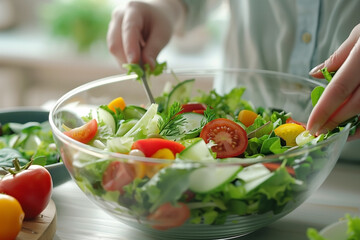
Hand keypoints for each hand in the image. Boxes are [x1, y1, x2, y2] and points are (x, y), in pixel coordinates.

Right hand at [107, 0, 184, 68]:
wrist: (155, 15)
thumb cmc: (160, 22)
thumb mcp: (163, 34)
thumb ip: (154, 50)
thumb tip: (148, 68)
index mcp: (134, 9)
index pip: (129, 29)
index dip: (130, 48)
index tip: (134, 64)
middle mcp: (119, 16)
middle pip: (115, 42)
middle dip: (127, 60)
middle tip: (141, 73)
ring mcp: (113, 26)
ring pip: (114, 49)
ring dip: (127, 62)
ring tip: (142, 66)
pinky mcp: (113, 36)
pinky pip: (116, 52)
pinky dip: (126, 60)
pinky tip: (137, 62)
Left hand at [307, 24, 359, 139]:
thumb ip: (338, 57)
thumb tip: (315, 74)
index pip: (339, 88)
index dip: (323, 110)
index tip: (311, 125)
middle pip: (355, 105)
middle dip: (334, 122)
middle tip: (319, 131)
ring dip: (351, 126)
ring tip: (336, 131)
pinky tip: (354, 127)